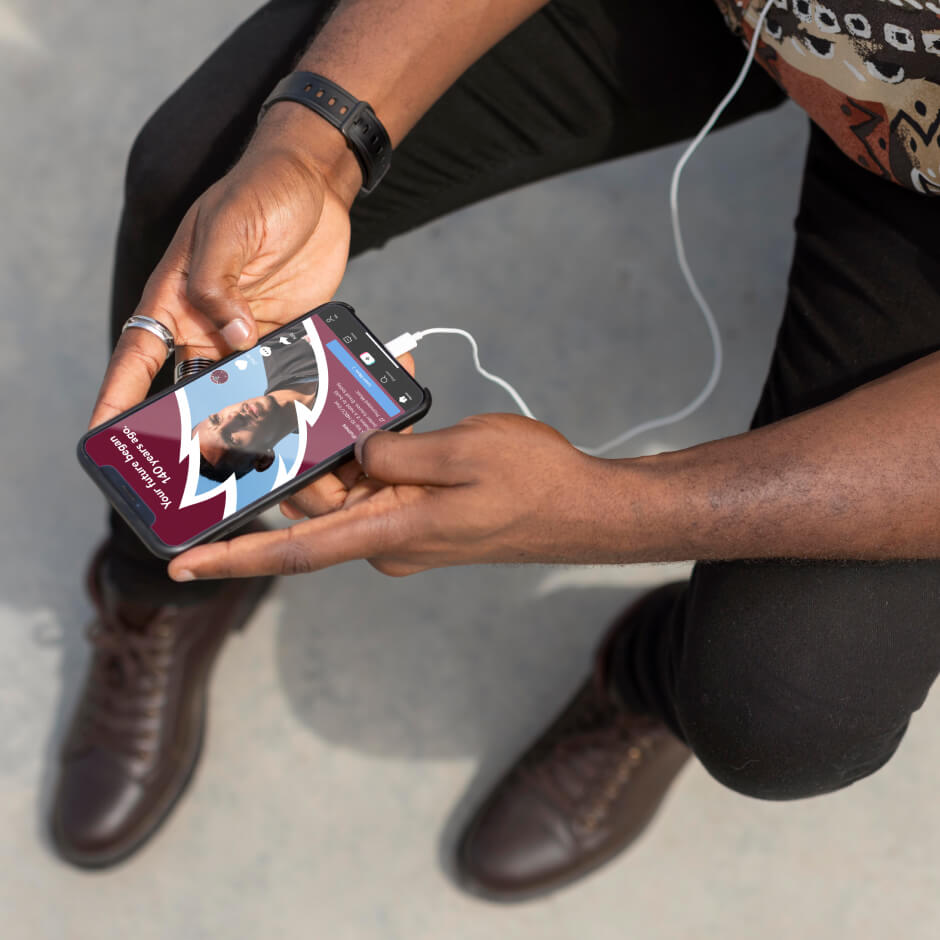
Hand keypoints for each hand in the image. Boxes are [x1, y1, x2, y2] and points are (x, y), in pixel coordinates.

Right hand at [89, 118, 358, 429]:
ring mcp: (246, 332)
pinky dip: (280, 397)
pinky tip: (288, 423)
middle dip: (185, 426)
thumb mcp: (229, 227)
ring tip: (246, 457)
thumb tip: (233, 337)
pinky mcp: (284, 333)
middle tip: (190, 467)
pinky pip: (277, 375)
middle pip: (187, 388)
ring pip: (235, 390)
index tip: (102, 434)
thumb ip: (220, 283)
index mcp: (175, 298)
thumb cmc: (260, 190)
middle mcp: (206, 323)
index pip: (137, 359)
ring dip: (239, 419)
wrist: (316, 180)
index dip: (118, 399)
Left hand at [167, 414, 609, 580]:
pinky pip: (381, 482)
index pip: (295, 549)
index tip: (183, 564)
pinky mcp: (421, 518)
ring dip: (352, 444)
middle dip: (307, 454)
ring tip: (384, 391)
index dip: (234, 557)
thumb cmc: (534, 484)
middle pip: (320, 501)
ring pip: (351, 485)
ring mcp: (405, 531)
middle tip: (301, 400)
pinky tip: (401, 412)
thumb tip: (358, 452)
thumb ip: (395, 451)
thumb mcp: (463, 451)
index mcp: (391, 530)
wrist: (582, 510)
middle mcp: (388, 539)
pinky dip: (380, 450)